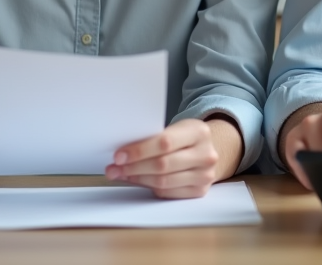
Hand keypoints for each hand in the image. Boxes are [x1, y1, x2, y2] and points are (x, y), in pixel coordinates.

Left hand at [106, 118, 228, 198]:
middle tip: (114, 168)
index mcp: (198, 132)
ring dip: (137, 178)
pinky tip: (137, 180)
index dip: (139, 150)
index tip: (119, 155)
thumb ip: (154, 138)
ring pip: (163, 181)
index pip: (165, 142)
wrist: (208, 149)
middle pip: (162, 165)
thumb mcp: (175, 129)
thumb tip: (122, 153)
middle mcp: (206, 154)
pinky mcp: (199, 191)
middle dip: (133, 167)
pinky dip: (148, 187)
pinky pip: (167, 192)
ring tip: (121, 174)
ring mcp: (205, 175)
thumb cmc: (185, 138)